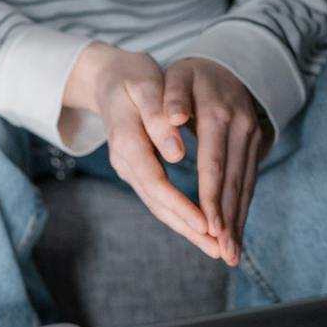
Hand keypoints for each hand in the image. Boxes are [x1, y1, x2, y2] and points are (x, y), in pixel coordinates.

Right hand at [66, 43, 222, 259]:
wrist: (108, 79)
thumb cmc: (132, 77)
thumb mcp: (145, 85)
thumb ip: (158, 117)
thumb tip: (176, 152)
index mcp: (126, 139)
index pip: (154, 181)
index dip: (180, 205)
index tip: (206, 223)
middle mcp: (125, 161)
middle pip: (156, 202)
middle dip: (188, 228)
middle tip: (218, 249)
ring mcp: (130, 169)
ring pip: (158, 205)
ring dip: (187, 228)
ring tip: (215, 247)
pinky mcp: (140, 171)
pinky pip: (161, 199)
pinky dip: (181, 216)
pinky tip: (202, 228)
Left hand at [162, 57, 271, 266]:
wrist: (230, 61)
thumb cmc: (192, 73)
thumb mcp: (179, 76)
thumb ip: (174, 97)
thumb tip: (175, 118)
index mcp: (220, 116)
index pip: (214, 164)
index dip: (211, 197)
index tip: (208, 227)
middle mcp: (242, 130)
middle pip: (234, 182)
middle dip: (228, 220)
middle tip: (224, 253)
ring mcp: (253, 139)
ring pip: (245, 185)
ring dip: (239, 221)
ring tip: (231, 253)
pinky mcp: (256, 147)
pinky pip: (249, 181)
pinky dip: (242, 208)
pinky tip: (236, 231)